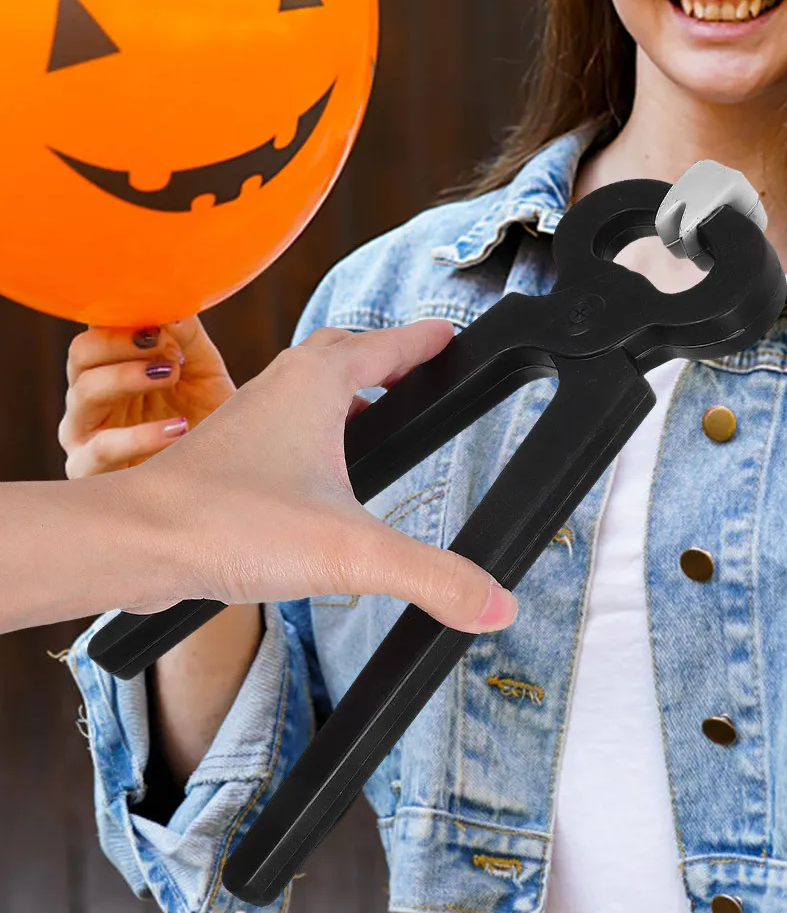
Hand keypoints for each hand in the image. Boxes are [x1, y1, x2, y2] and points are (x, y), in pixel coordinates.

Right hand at [61, 318, 236, 476]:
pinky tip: (178, 428)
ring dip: (127, 377)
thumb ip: (187, 337)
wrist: (225, 463)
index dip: (124, 318)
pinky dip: (140, 436)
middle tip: (169, 352)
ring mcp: (84, 433)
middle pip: (80, 353)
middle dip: (125, 344)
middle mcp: (89, 396)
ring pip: (83, 393)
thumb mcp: (203, 368)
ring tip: (170, 376)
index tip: (163, 323)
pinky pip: (101, 449)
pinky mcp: (90, 470)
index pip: (97, 329)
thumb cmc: (207, 412)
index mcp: (110, 366)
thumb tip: (173, 310)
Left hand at [113, 322, 517, 631]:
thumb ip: (432, 577)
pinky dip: (312, 430)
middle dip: (387, 359)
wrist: (133, 542)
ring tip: (379, 426)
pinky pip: (282, 420)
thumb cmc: (229, 525)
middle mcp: (283, 384)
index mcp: (320, 381)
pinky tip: (320, 478)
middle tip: (421, 377)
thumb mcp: (352, 553)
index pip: (393, 343)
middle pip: (348, 350)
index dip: (430, 341)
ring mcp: (249, 414)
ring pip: (308, 385)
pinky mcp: (225, 450)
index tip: (455, 337)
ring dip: (346, 394)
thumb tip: (498, 604)